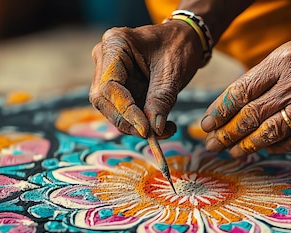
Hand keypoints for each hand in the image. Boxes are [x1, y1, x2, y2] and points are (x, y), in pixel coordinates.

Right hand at [90, 22, 204, 138]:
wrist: (186, 39)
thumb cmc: (179, 46)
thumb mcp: (172, 72)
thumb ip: (161, 100)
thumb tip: (153, 130)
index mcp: (115, 44)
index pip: (109, 85)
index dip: (125, 111)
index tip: (146, 129)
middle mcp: (105, 58)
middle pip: (104, 100)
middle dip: (128, 122)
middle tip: (155, 134)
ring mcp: (109, 73)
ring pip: (112, 109)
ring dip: (135, 126)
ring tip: (164, 130)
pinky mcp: (119, 87)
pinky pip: (123, 110)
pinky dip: (140, 122)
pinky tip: (161, 127)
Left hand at [201, 17, 290, 155]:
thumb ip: (277, 66)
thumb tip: (251, 90)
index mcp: (286, 59)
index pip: (242, 91)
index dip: (220, 110)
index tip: (207, 123)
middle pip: (251, 116)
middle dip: (226, 134)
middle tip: (210, 145)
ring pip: (270, 133)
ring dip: (246, 146)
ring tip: (231, 154)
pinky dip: (278, 148)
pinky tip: (264, 151)